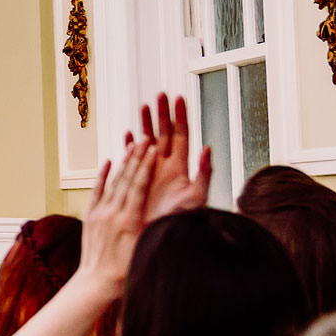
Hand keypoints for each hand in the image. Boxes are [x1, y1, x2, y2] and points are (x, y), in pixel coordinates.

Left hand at [80, 139, 155, 293]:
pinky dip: (103, 175)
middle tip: (146, 138)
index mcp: (129, 220)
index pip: (138, 185)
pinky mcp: (90, 217)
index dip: (146, 165)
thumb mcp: (147, 248)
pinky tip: (109, 161)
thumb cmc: (127, 270)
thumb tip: (175, 210)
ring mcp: (99, 214)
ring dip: (123, 162)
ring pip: (112, 182)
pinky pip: (97, 191)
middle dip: (137, 157)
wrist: (97, 283)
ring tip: (132, 143)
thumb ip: (157, 226)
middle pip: (126, 179)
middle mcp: (112, 213)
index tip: (153, 149)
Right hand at [124, 93, 210, 220]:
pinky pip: (132, 160)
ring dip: (146, 125)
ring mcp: (151, 174)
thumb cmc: (180, 223)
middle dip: (162, 113)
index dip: (180, 116)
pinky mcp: (137, 183)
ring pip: (148, 143)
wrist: (160, 240)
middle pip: (165, 134)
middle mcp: (166, 168)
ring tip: (144, 107)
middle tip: (160, 95)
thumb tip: (208, 148)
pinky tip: (128, 135)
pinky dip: (130, 147)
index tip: (178, 98)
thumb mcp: (196, 198)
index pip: (181, 136)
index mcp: (179, 169)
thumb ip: (203, 174)